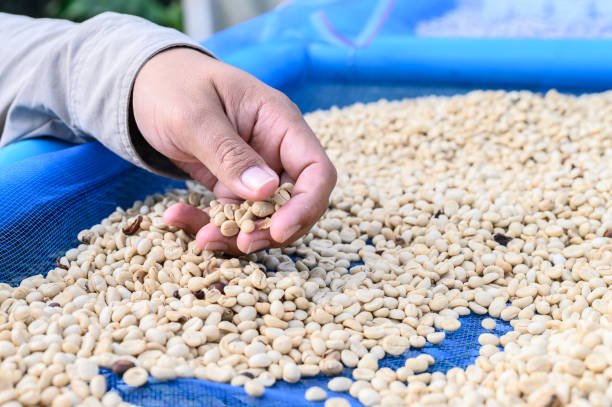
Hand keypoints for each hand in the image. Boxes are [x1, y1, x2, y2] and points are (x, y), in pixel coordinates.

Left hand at [132, 48, 336, 253]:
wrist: (144, 85)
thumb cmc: (171, 86)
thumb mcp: (194, 116)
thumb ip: (229, 153)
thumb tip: (266, 191)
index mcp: (280, 122)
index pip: (317, 170)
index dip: (307, 205)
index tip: (279, 230)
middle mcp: (275, 149)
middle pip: (296, 203)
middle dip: (271, 230)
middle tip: (239, 245)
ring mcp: (255, 170)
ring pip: (263, 217)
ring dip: (236, 235)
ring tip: (200, 237)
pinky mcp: (231, 185)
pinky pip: (231, 216)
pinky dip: (209, 225)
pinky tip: (177, 217)